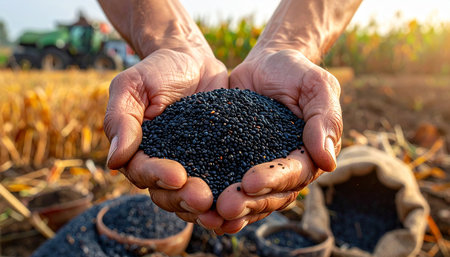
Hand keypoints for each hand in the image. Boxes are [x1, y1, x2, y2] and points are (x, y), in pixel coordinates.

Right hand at [104, 47, 227, 226]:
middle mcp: (163, 164)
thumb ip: (121, 119)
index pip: (142, 173)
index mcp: (138, 151)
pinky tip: (243, 202)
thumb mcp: (132, 86)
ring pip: (192, 197)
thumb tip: (114, 161)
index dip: (158, 178)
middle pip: (168, 194)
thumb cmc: (157, 69)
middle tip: (203, 199)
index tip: (177, 176)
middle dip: (184, 198)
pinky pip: (220, 183)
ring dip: (206, 206)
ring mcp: (192, 164)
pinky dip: (227, 195)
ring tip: (223, 207)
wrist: (192, 59)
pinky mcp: (216, 160)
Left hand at [213, 48, 342, 233]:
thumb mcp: (316, 86)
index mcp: (308, 154)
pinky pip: (229, 187)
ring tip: (211, 217)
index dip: (274, 180)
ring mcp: (260, 168)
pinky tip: (201, 212)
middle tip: (226, 206)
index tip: (250, 181)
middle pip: (272, 195)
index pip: (295, 174)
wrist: (266, 64)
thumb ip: (325, 119)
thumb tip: (329, 162)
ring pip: (252, 200)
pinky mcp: (235, 163)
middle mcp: (286, 169)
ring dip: (234, 211)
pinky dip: (217, 202)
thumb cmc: (295, 72)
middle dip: (250, 203)